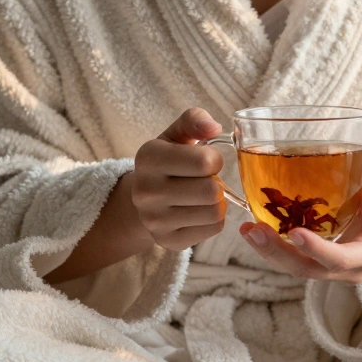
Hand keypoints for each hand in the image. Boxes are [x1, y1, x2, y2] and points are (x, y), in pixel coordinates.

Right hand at [130, 107, 228, 251]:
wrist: (144, 198)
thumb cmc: (168, 161)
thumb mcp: (176, 135)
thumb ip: (194, 121)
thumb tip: (214, 127)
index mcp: (148, 157)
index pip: (204, 162)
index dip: (214, 159)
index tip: (205, 160)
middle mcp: (146, 191)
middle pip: (211, 191)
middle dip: (216, 182)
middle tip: (204, 179)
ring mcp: (155, 220)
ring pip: (215, 212)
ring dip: (217, 201)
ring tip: (202, 194)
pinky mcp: (168, 241)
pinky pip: (213, 229)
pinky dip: (214, 219)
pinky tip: (198, 210)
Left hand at [239, 176, 361, 282]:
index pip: (342, 260)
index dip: (318, 250)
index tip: (295, 233)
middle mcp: (348, 269)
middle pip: (309, 269)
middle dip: (279, 253)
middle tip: (254, 230)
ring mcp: (328, 268)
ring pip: (295, 267)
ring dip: (268, 251)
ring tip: (246, 229)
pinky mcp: (314, 260)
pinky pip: (291, 258)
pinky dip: (270, 245)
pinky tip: (251, 228)